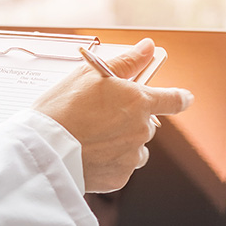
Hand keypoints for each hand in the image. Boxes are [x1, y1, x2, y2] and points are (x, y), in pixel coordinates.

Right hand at [34, 38, 192, 192]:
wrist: (43, 149)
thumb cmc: (62, 108)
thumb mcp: (91, 74)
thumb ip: (126, 61)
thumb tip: (148, 47)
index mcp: (139, 102)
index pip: (174, 100)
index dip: (179, 98)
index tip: (183, 98)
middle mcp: (141, 130)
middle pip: (146, 123)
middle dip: (129, 120)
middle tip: (100, 117)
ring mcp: (131, 156)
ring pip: (134, 147)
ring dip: (121, 142)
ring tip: (91, 137)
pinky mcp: (119, 178)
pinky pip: (121, 167)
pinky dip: (109, 161)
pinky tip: (89, 153)